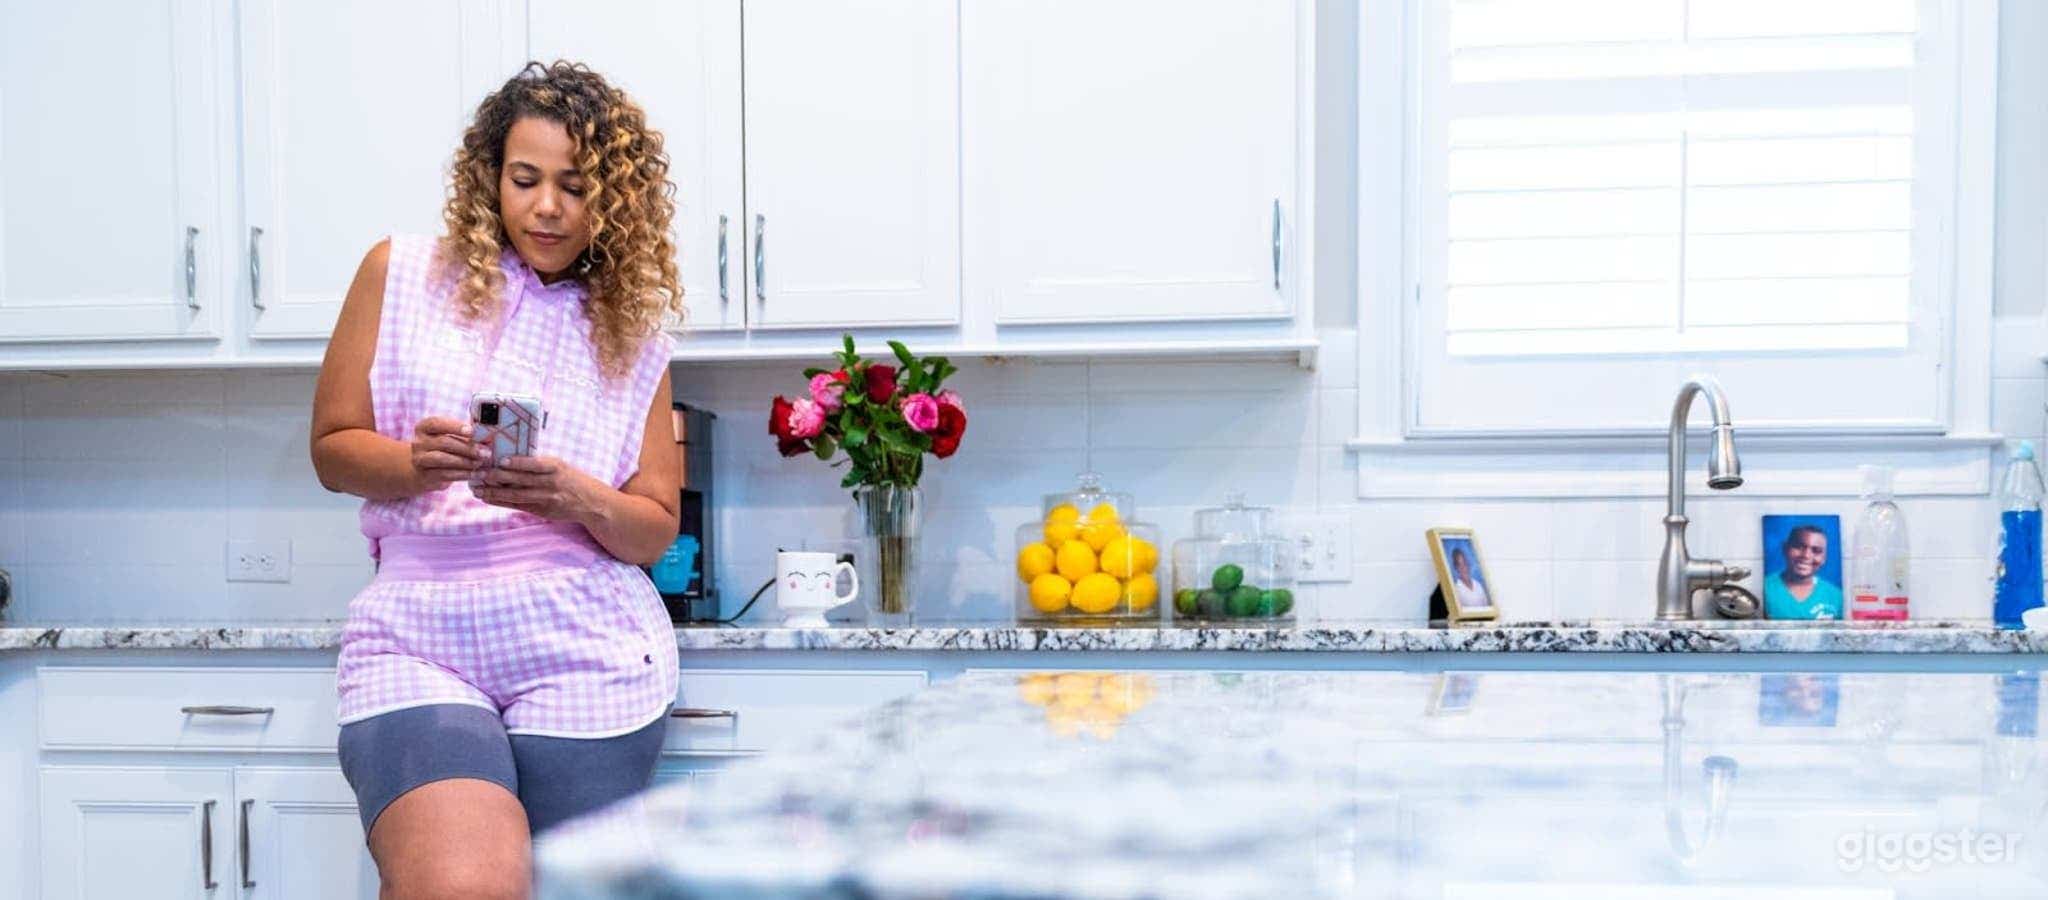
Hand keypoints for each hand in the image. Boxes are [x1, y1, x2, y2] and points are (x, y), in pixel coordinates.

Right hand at [409, 416, 482, 492]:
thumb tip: (487, 437)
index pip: (436, 423)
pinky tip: (478, 474)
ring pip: (443, 459)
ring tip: (481, 462)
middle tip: (485, 452)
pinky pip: (445, 475)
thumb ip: (465, 435)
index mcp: (424, 427)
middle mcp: (418, 442)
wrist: (423, 470)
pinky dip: (464, 474)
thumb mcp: (450, 437)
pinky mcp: (424, 476)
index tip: (472, 431)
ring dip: (465, 461)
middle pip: (443, 442)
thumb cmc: (443, 448)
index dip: (455, 426)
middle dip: (467, 447)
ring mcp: (419, 460)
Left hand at [471, 455, 603, 522]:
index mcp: (555, 467)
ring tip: (477, 490)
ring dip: (495, 493)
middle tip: (478, 474)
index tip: (499, 460)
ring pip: (516, 495)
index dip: (517, 463)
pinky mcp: (541, 511)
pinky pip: (517, 506)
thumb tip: (507, 458)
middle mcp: (550, 483)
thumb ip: (537, 464)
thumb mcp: (559, 466)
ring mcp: (546, 498)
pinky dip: (501, 502)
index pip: (534, 464)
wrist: (590, 502)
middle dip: (498, 478)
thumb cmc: (570, 479)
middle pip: (521, 480)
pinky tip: (487, 499)